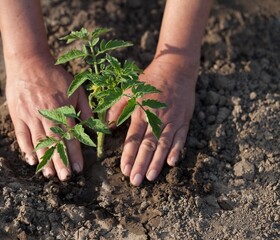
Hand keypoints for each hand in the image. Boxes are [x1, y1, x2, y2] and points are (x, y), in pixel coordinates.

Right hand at [5, 55, 90, 180]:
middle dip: (60, 162)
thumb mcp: (76, 88)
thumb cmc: (55, 76)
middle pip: (55, 143)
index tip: (78, 169)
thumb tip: (90, 126)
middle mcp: (47, 115)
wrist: (28, 62)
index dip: (74, 154)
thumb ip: (84, 108)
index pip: (70, 137)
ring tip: (49, 174)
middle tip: (64, 178)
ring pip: (39, 142)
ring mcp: (30, 116)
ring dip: (44, 159)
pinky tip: (31, 160)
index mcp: (63, 109)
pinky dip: (27, 149)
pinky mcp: (18, 115)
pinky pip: (22, 136)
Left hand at [108, 59, 197, 185]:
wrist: (175, 68)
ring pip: (164, 144)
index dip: (128, 154)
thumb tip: (107, 125)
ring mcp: (172, 120)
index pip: (133, 137)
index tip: (124, 169)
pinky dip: (177, 150)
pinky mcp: (184, 120)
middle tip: (135, 181)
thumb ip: (117, 107)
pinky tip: (172, 162)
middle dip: (140, 163)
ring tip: (150, 177)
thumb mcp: (129, 90)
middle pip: (148, 144)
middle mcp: (157, 118)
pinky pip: (181, 137)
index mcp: (141, 111)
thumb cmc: (149, 81)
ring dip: (157, 162)